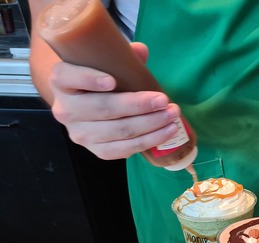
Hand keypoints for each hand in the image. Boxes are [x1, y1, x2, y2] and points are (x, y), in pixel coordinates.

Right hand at [47, 42, 182, 159]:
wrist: (85, 103)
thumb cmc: (99, 76)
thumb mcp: (104, 62)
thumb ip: (121, 56)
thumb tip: (141, 51)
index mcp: (60, 81)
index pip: (67, 77)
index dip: (89, 79)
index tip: (112, 81)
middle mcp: (65, 109)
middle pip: (103, 109)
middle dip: (138, 105)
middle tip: (164, 100)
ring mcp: (79, 133)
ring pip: (118, 131)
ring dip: (150, 125)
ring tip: (172, 116)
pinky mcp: (95, 150)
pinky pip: (123, 150)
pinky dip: (148, 141)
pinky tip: (166, 132)